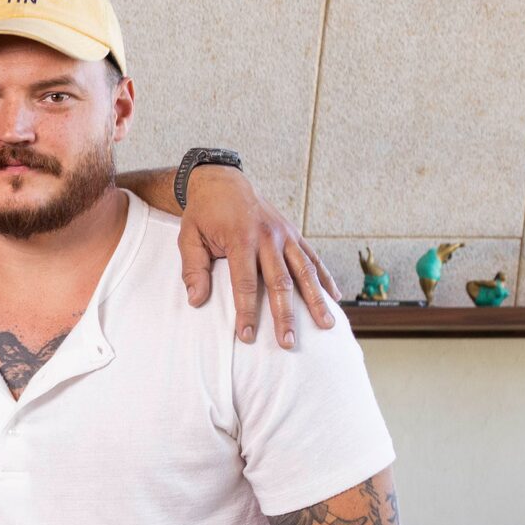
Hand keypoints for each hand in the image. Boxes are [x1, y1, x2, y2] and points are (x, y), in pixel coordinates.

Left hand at [178, 166, 336, 348]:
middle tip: (288, 342)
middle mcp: (268, 237)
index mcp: (241, 238)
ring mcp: (285, 235)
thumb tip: (196, 300)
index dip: (246, 311)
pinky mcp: (294, 234)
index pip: (244, 283)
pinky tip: (335, 298)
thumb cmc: (204, 213)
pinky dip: (326, 278)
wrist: (223, 182)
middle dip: (284, 314)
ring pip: (305, 271)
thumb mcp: (188, 237)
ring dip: (316, 300)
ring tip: (326, 325)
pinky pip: (313, 258)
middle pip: (280, 282)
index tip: (247, 336)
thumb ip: (193, 269)